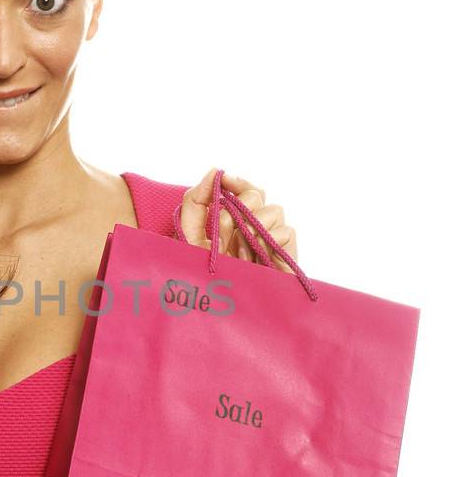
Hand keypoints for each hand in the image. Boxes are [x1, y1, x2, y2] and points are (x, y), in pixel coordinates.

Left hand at [179, 167, 297, 271]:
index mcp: (236, 221)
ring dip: (252, 226)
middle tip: (225, 229)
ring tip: (236, 250)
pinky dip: (268, 239)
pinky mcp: (285, 258)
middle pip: (260, 196)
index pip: (246, 190)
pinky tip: (252, 256)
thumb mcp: (189, 233)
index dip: (238, 182)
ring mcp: (271, 243)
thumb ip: (196, 199)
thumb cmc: (196, 272)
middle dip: (241, 207)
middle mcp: (255, 229)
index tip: (225, 182)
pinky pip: (286, 232)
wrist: (210, 304)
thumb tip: (216, 172)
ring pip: (275, 211)